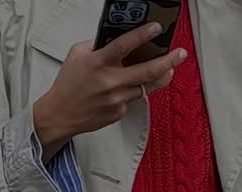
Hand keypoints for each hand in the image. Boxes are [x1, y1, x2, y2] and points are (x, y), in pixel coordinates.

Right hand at [33, 24, 187, 156]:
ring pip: (146, 87)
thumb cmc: (68, 84)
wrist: (61, 115)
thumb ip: (98, 45)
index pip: (125, 45)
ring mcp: (117, 99)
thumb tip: (116, 38)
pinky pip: (132, 98)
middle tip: (180, 54)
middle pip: (147, 71)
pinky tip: (127, 87)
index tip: (157, 28)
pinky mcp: (119, 112)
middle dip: (167, 61)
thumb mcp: (78, 55)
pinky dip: (133, 90)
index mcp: (99, 63)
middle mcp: (110, 82)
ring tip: (169, 68)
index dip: (143, 35)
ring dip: (160, 76)